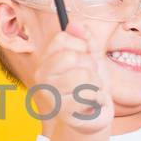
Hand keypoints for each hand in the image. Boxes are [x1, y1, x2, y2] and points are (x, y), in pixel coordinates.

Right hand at [36, 20, 111, 135]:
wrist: (94, 115)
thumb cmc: (90, 85)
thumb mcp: (91, 57)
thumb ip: (85, 39)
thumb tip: (75, 24)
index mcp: (46, 60)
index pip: (62, 39)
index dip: (81, 45)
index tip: (85, 56)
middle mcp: (43, 77)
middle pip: (72, 57)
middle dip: (91, 66)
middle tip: (89, 77)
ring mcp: (51, 95)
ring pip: (84, 76)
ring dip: (96, 84)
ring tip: (91, 92)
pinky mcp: (63, 112)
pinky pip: (90, 95)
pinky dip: (98, 99)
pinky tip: (92, 104)